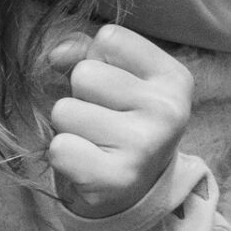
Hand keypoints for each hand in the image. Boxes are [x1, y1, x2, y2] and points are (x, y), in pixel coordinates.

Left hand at [45, 24, 192, 217]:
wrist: (135, 191)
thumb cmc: (120, 121)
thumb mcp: (116, 77)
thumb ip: (84, 51)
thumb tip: (56, 54)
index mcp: (174, 78)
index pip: (109, 38)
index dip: (98, 60)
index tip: (115, 88)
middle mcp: (168, 110)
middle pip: (83, 74)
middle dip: (81, 97)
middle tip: (103, 121)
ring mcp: (145, 146)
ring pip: (65, 111)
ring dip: (70, 127)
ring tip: (95, 142)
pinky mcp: (116, 178)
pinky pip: (59, 148)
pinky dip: (63, 156)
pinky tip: (88, 164)